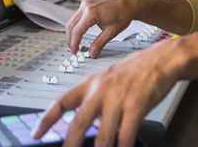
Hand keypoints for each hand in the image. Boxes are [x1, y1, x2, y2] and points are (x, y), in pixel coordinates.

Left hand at [32, 39, 183, 146]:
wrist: (162, 60)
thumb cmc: (136, 72)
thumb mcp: (109, 80)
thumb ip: (95, 99)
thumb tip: (85, 125)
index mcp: (91, 83)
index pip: (62, 101)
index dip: (46, 119)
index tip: (35, 134)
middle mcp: (101, 90)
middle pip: (79, 122)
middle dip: (71, 144)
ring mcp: (119, 98)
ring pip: (104, 134)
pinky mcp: (136, 105)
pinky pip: (126, 133)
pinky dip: (123, 146)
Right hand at [66, 0, 137, 55]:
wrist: (130, 4)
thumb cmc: (123, 15)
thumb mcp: (112, 32)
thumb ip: (99, 44)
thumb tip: (92, 54)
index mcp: (91, 12)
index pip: (77, 31)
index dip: (74, 43)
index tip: (75, 52)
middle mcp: (86, 5)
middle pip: (71, 25)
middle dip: (71, 39)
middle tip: (74, 49)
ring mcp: (86, 2)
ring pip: (72, 20)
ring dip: (73, 32)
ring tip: (77, 43)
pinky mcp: (87, 2)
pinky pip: (77, 15)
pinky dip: (77, 25)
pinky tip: (81, 32)